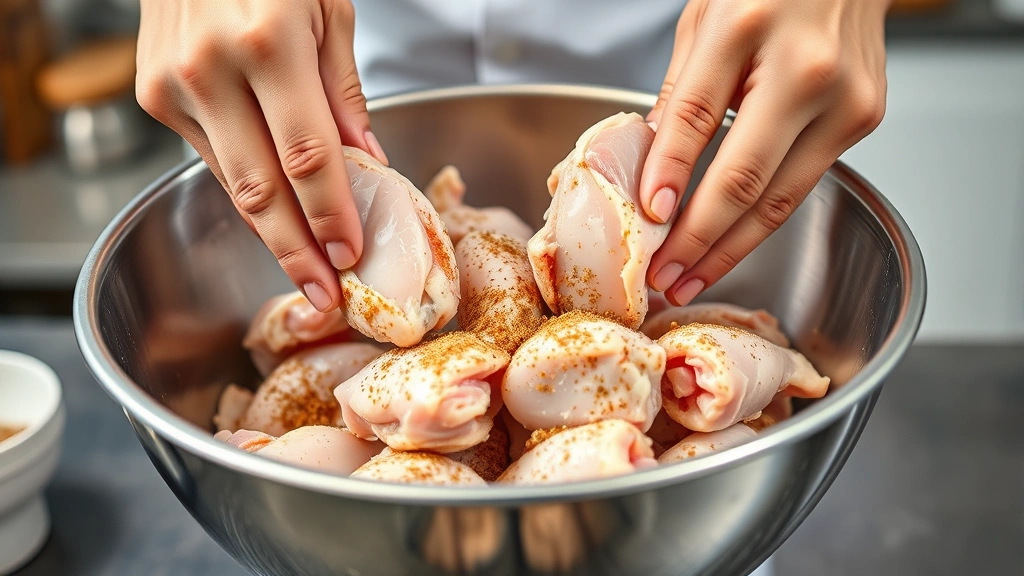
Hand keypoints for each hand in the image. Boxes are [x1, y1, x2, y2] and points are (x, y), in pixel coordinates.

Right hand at [136, 0, 385, 311]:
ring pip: (233, 183)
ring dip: (272, 232)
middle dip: (297, 250)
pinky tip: (275, 215)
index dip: (331, 214)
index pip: (308, 156)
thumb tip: (367, 161)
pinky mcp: (154, 94)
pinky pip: (213, 158)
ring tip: (305, 267)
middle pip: (262, 189)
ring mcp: (174, 84)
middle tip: (324, 293)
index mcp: (266, 40)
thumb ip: (344, 91)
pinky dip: (248, 190)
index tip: (349, 254)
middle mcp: (211, 68)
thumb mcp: (328, 7)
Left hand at [641, 0, 888, 304]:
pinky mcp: (864, 120)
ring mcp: (844, 99)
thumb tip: (654, 171)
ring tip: (689, 279)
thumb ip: (679, 93)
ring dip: (728, 249)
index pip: (696, 118)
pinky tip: (728, 246)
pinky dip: (760, 223)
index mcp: (748, 26)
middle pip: (743, 177)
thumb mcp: (704, 18)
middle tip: (663, 276)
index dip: (669, 175)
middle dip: (697, 239)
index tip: (647, 218)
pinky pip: (800, 186)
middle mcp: (806, 68)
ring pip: (778, 199)